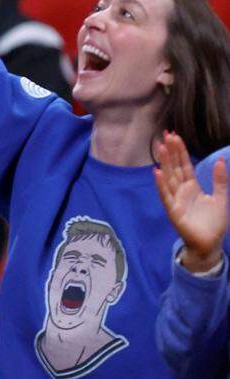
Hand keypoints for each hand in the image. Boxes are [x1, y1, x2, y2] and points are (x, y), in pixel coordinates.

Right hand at [154, 132, 227, 273]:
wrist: (210, 243)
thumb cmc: (213, 223)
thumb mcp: (220, 198)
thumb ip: (219, 180)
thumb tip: (221, 160)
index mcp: (192, 186)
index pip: (184, 165)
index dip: (179, 151)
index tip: (174, 136)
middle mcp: (181, 190)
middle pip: (174, 167)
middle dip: (170, 151)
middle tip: (166, 134)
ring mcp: (175, 200)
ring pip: (169, 177)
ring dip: (164, 162)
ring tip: (160, 147)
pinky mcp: (173, 211)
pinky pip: (166, 195)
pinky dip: (161, 184)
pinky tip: (157, 172)